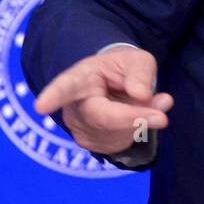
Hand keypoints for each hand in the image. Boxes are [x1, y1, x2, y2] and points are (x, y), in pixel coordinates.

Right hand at [33, 45, 173, 154]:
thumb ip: (141, 73)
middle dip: (135, 116)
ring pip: (116, 132)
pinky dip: (137, 130)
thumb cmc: (123, 68)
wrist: (115, 84)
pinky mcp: (92, 143)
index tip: (40, 105)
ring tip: (152, 102)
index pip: (65, 87)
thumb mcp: (138, 60)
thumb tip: (140, 94)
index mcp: (79, 78)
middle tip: (163, 111)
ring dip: (141, 121)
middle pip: (103, 117)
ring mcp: (79, 128)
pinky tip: (138, 116)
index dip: (53, 96)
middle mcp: (72, 106)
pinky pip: (120, 142)